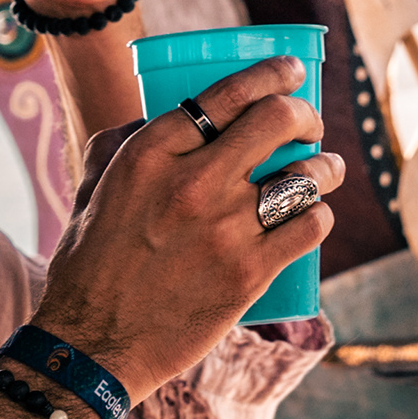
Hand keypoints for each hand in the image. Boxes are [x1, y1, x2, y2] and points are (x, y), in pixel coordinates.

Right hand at [31, 55, 337, 396]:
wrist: (91, 345)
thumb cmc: (89, 266)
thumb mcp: (92, 189)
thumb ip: (120, 144)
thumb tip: (152, 116)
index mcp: (150, 153)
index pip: (229, 93)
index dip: (272, 75)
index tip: (291, 73)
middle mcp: (192, 182)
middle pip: (276, 121)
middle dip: (305, 114)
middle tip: (310, 124)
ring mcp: (224, 228)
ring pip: (304, 175)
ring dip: (325, 167)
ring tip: (328, 169)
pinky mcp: (248, 273)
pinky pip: (309, 227)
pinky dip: (319, 216)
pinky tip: (315, 215)